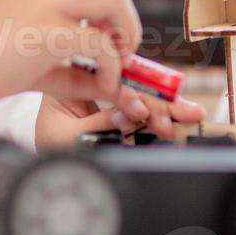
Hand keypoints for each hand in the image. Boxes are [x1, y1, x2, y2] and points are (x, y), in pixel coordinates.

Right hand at [0, 0, 142, 107]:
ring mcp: (46, 4)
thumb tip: (112, 84)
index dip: (113, 3)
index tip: (110, 35)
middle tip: (120, 47)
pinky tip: (103, 85)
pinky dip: (112, 66)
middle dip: (126, 13)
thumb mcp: (33, 57)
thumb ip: (74, 67)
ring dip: (125, 31)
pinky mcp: (48, 32)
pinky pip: (100, 43)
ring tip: (116, 63)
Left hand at [34, 91, 207, 148]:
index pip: (106, 77)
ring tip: (189, 116)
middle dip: (159, 98)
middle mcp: (91, 76)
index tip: (142, 112)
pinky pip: (143, 100)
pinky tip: (178, 117)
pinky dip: (162, 111)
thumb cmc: (48, 142)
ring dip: (166, 104)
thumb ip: (97, 123)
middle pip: (131, 79)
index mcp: (69, 76)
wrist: (46, 158)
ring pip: (142, 89)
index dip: (129, 93)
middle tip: (185, 112)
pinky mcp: (118, 100)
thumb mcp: (65, 136)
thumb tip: (128, 116)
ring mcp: (107, 87)